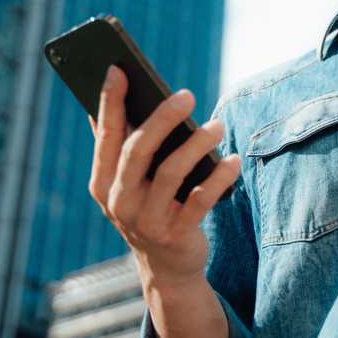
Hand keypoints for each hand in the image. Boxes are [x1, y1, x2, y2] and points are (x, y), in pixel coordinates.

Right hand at [87, 65, 241, 287]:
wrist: (167, 268)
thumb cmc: (150, 207)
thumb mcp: (128, 182)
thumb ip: (119, 146)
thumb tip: (109, 97)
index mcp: (103, 182)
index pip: (106, 135)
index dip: (110, 102)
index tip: (118, 69)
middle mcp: (119, 201)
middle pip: (138, 151)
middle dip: (161, 119)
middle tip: (186, 94)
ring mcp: (146, 220)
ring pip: (171, 173)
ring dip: (196, 144)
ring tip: (218, 125)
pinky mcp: (176, 235)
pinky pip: (200, 200)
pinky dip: (219, 178)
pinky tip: (234, 159)